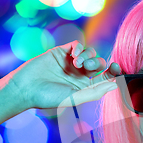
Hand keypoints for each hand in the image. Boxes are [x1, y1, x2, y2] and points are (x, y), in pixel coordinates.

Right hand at [6, 40, 120, 108]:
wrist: (25, 88)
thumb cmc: (50, 97)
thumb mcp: (76, 97)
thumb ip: (96, 91)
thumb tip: (115, 86)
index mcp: (86, 87)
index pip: (106, 77)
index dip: (114, 71)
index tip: (116, 68)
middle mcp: (80, 74)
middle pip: (99, 63)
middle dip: (98, 63)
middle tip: (88, 67)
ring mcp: (71, 62)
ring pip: (90, 53)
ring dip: (87, 56)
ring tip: (76, 63)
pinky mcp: (61, 52)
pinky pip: (77, 45)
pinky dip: (79, 48)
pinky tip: (73, 56)